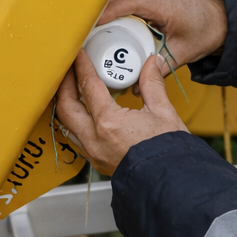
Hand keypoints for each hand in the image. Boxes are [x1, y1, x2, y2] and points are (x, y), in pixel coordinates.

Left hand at [56, 51, 187, 172]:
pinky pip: (76, 139)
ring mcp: (93, 153)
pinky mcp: (97, 162)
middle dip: (64, 84)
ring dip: (65, 105)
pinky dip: (74, 122)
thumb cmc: (169, 152)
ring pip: (66, 125)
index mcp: (109, 123)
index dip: (82, 67)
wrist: (172, 183)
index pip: (88, 87)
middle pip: (66, 106)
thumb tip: (152, 63)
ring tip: (71, 90)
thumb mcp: (164, 112)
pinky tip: (82, 115)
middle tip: (69, 69)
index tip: (79, 54)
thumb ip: (152, 84)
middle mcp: (95, 139)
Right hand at [96, 0, 227, 71]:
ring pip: (123, 1)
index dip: (108, 11)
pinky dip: (119, 16)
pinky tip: (110, 31)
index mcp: (163, 3)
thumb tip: (137, 87)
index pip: (130, 1)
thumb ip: (159, 69)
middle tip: (84, 37)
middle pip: (120, 1)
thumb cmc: (206, 30)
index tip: (91, 23)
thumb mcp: (183, 53)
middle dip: (100, 17)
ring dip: (108, 17)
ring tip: (92, 37)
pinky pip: (129, 4)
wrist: (223, 18)